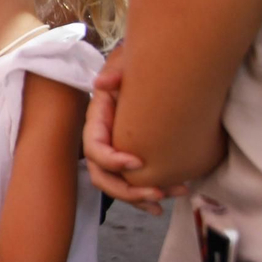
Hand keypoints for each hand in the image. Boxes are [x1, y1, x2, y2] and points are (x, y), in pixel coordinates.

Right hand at [83, 57, 187, 215]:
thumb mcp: (127, 61)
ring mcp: (117, 152)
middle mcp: (104, 141)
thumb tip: (101, 84)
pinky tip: (167, 200)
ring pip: (117, 185)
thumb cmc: (142, 65)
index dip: (112, 160)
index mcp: (98, 121)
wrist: (162, 68)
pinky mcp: (134, 159)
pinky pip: (133, 185)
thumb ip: (116, 70)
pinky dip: (146, 198)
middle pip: (101, 175)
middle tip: (156, 191)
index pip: (94, 149)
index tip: (139, 162)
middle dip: (126, 190)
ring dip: (139, 198)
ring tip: (167, 196)